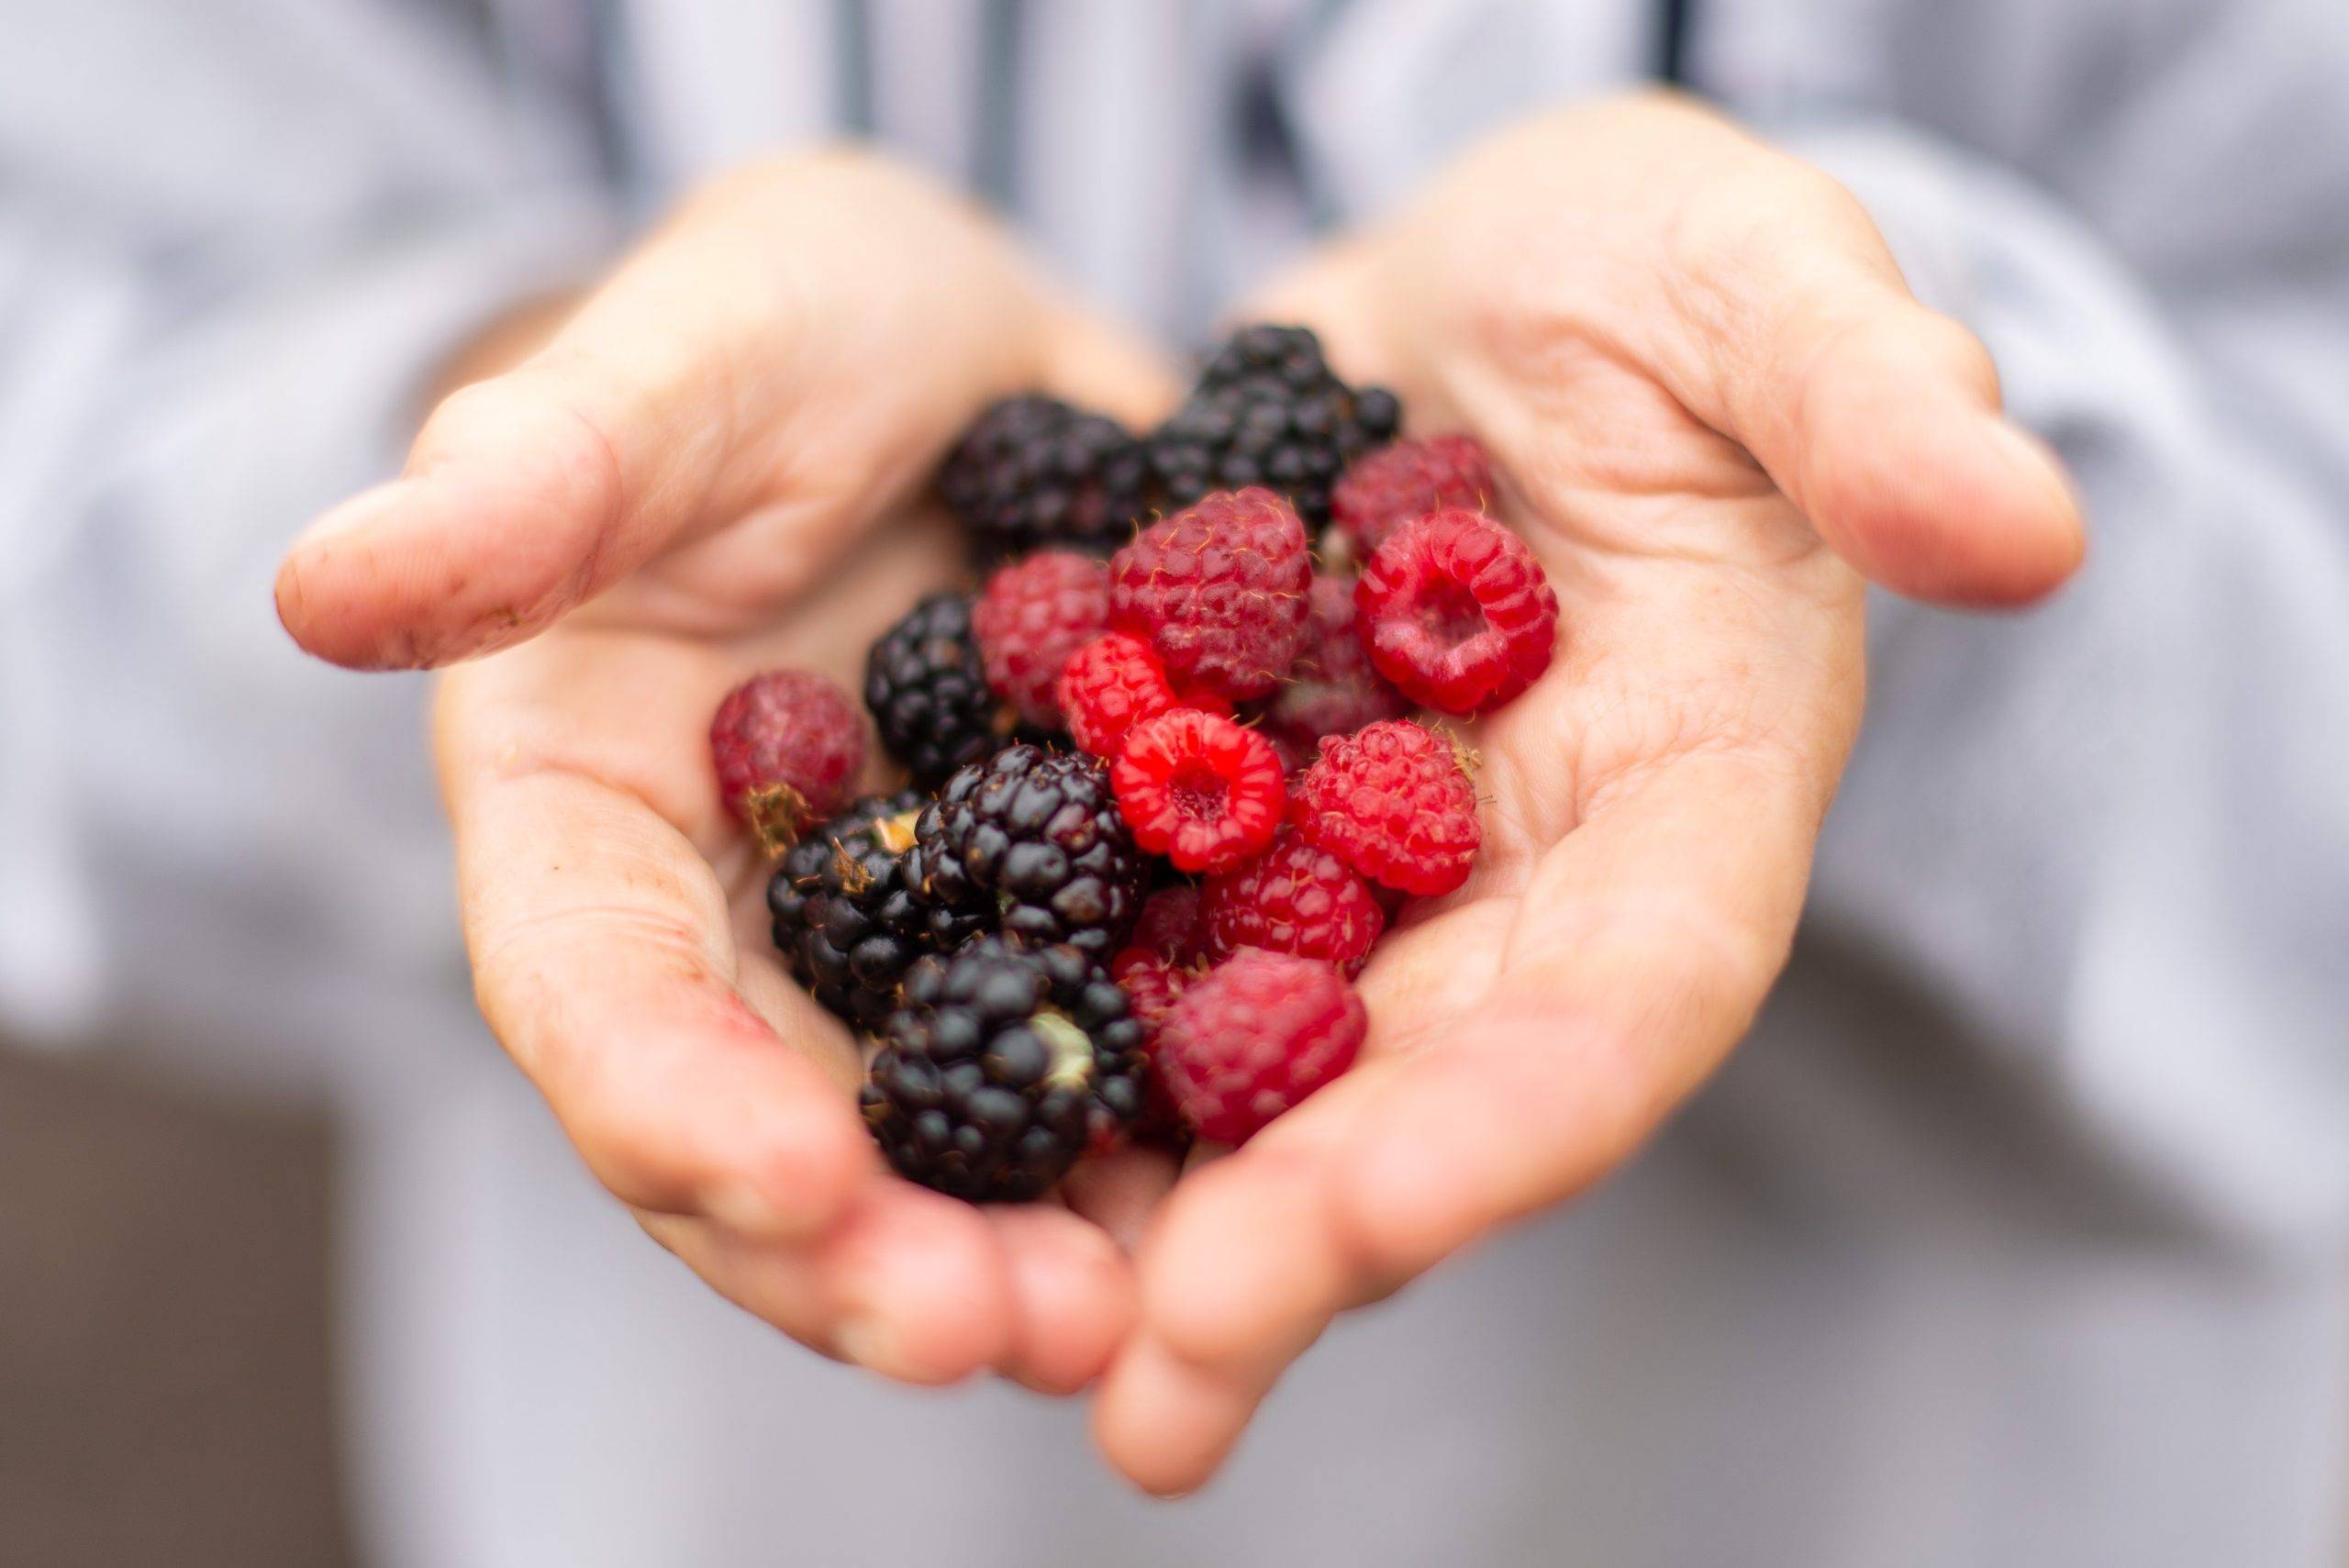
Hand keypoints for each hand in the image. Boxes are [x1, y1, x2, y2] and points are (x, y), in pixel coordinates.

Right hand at [276, 151, 1181, 1391]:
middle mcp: (744, 928)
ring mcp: (917, 953)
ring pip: (946, 1149)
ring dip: (1031, 1258)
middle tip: (990, 1337)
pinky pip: (1116, 1063)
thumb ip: (533, 479)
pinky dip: (1173, 1149)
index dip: (671, 1100)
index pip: (593, 993)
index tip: (781, 1179)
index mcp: (592, 815)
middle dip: (866, 1258)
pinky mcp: (1074, 935)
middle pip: (771, 1134)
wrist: (967, 352)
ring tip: (1136, 1328)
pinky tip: (1263, 1199)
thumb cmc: (779, 329)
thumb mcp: (678, 363)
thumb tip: (322, 584)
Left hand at [1092, 93, 2083, 1491]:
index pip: (1631, 993)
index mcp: (1687, 792)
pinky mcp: (1217, 825)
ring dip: (1154, 1219)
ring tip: (1017, 1345)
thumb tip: (2025, 527)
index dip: (1518, 1118)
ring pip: (1266, 1073)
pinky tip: (915, 1139)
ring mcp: (1360, 877)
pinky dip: (1032, 1038)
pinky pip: (1125, 948)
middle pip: (1429, 1099)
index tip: (1373, 1215)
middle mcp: (1520, 885)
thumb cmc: (1656, 273)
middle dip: (1302, 1246)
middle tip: (1158, 1387)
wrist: (1478, 288)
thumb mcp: (1759, 284)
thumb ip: (1864, 394)